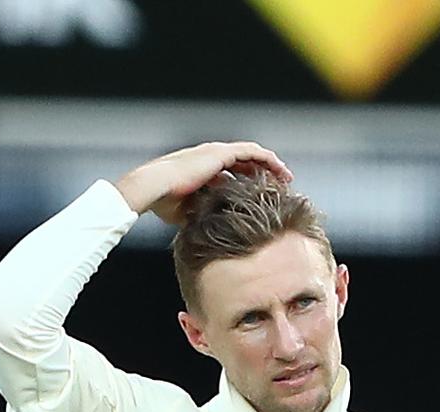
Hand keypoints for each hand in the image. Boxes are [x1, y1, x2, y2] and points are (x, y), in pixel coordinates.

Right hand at [113, 141, 293, 224]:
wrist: (154, 187)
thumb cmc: (163, 201)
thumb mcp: (186, 211)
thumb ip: (199, 214)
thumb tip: (206, 229)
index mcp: (202, 167)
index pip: (231, 170)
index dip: (247, 179)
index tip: (261, 191)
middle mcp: (211, 156)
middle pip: (245, 161)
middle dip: (263, 171)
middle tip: (279, 183)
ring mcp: (217, 152)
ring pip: (252, 154)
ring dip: (270, 164)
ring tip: (285, 177)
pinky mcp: (221, 153)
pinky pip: (252, 153)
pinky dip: (268, 160)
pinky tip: (280, 171)